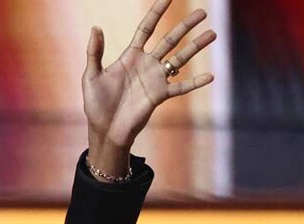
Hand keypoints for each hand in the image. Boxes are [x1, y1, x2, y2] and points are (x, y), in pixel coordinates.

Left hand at [82, 0, 216, 176]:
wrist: (105, 130)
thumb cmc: (96, 104)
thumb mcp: (91, 76)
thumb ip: (94, 52)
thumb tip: (96, 27)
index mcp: (130, 56)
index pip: (147, 29)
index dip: (157, 12)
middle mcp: (146, 64)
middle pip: (170, 40)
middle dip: (186, 26)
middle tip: (202, 12)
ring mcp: (155, 79)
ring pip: (180, 59)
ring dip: (196, 47)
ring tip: (212, 34)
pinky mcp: (160, 96)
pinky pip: (181, 87)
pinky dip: (195, 82)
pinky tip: (210, 76)